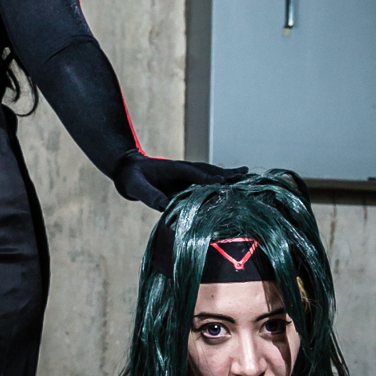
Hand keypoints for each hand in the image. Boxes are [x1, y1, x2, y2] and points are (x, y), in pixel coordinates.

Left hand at [113, 155, 248, 209]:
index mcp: (172, 170)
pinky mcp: (188, 180)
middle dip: (225, 174)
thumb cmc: (131, 178)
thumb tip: (165, 206)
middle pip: (208, 171)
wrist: (129, 169)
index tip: (222, 184)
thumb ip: (150, 196)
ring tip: (246, 173)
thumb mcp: (136, 187)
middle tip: (245, 175)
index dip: (207, 179)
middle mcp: (183, 170)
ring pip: (211, 173)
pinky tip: (234, 182)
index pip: (193, 174)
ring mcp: (187, 174)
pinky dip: (222, 180)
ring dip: (228, 174)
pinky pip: (207, 180)